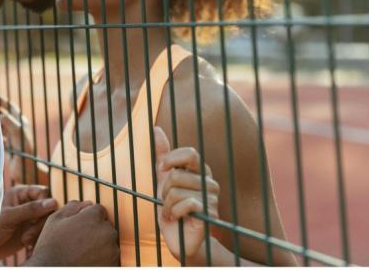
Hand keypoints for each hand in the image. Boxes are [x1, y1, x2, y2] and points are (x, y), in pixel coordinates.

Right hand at [0, 97, 34, 182]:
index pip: (11, 108)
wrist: (26, 171)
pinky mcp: (6, 147)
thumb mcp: (19, 135)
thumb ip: (11, 124)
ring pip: (0, 126)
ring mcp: (11, 138)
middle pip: (5, 115)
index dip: (3, 101)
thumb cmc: (25, 152)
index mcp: (21, 123)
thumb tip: (1, 115)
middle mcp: (16, 129)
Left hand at [0, 185, 57, 260]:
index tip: (34, 220)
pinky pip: (45, 230)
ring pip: (48, 220)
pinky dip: (39, 238)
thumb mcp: (10, 217)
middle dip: (40, 223)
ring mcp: (32, 216)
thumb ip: (30, 209)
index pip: (43, 193)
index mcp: (21, 193)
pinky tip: (29, 245)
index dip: (44, 206)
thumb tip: (53, 202)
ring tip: (25, 241)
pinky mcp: (33, 228)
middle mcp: (28, 202)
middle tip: (27, 236)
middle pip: (48, 207)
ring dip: (39, 232)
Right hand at [25, 201, 119, 265]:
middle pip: (105, 225)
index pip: (98, 210)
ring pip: (108, 241)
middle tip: (78, 240)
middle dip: (95, 230)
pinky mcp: (113, 264)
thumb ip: (73, 207)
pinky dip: (102, 258)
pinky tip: (87, 260)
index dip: (87, 218)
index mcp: (94, 217)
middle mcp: (107, 232)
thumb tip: (86, 203)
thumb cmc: (52, 247)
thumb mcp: (55, 220)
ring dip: (99, 244)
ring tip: (82, 252)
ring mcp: (112, 250)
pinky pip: (110, 256)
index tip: (79, 227)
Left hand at [154, 126, 219, 263]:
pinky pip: (186, 204)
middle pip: (177, 175)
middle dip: (164, 190)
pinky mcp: (210, 213)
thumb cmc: (173, 207)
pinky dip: (175, 212)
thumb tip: (156, 129)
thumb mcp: (164, 179)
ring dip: (167, 205)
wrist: (180, 238)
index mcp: (201, 170)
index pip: (189, 153)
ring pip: (177, 191)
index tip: (162, 171)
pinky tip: (178, 218)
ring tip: (172, 212)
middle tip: (167, 200)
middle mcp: (210, 182)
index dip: (170, 160)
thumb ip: (163, 155)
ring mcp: (212, 198)